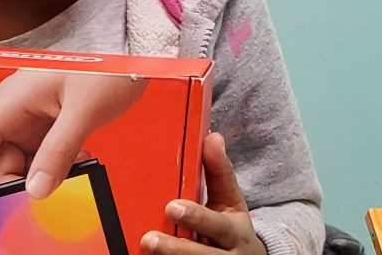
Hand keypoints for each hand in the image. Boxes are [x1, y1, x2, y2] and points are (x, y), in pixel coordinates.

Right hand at [0, 69, 147, 199]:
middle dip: (16, 186)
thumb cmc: (104, 65)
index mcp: (10, 101)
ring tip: (71, 175)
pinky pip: (41, 158)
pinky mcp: (49, 126)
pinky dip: (55, 169)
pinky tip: (77, 165)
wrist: (131, 51)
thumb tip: (36, 189)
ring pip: (22, 165)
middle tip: (42, 200)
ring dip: (41, 178)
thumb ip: (58, 152)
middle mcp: (15, 111)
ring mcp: (32, 119)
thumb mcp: (82, 111)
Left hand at [142, 133, 266, 254]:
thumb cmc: (231, 227)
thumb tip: (213, 137)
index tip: (172, 207)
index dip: (196, 217)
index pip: (218, 225)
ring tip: (147, 247)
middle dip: (177, 248)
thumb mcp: (230, 199)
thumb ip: (219, 171)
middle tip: (149, 238)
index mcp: (235, 232)